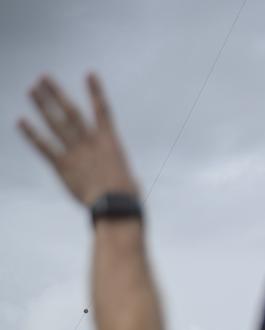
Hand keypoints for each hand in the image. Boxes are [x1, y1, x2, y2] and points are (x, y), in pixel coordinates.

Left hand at [18, 74, 139, 205]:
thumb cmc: (126, 194)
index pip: (102, 110)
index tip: (89, 74)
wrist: (115, 204)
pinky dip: (32, 134)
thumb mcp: (127, 175)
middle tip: (44, 77)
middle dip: (57, 93)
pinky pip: (44, 146)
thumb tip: (126, 176)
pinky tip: (21, 121)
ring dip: (42, 105)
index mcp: (110, 141)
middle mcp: (91, 141)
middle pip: (71, 112)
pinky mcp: (63, 165)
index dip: (96, 91)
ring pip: (56, 124)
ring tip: (32, 90)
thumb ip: (117, 168)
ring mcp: (76, 152)